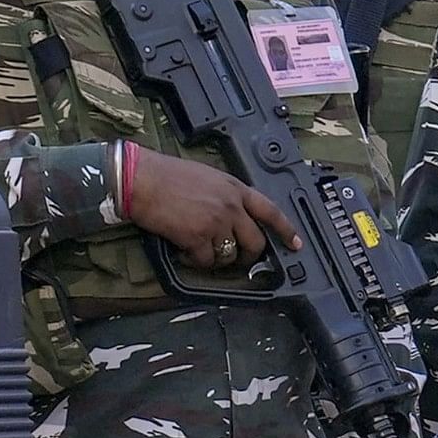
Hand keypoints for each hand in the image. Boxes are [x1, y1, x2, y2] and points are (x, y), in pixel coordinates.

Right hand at [123, 147, 299, 274]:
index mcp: (234, 188)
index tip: (295, 243)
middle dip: (249, 255)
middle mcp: (230, 206)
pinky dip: (196, 261)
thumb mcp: (207, 177)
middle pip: (255, 241)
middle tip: (240, 260)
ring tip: (202, 251)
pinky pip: (206, 261)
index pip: (270, 211)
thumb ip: (226, 195)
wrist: (142, 179)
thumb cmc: (168, 175)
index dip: (286, 230)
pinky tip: (185, 252)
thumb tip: (233, 215)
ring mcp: (216, 223)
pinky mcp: (197, 238)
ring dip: (217, 259)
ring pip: (230, 255)